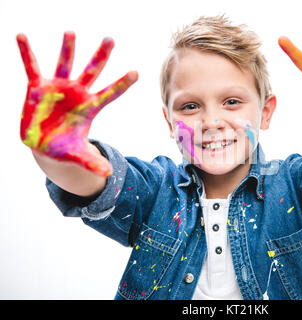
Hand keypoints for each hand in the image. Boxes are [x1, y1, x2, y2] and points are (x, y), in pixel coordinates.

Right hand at [17, 31, 137, 175]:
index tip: (137, 73)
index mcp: (89, 108)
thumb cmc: (65, 148)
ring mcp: (57, 89)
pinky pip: (31, 67)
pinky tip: (21, 36)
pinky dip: (26, 53)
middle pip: (92, 72)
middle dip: (101, 56)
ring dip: (67, 49)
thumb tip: (107, 174)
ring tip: (71, 32)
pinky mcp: (37, 88)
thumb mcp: (78, 156)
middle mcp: (76, 94)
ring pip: (64, 65)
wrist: (44, 144)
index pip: (109, 94)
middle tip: (110, 39)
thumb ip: (91, 162)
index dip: (121, 85)